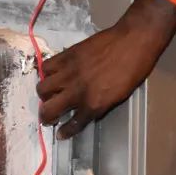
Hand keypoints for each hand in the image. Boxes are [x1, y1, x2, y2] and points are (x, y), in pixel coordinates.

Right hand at [39, 0, 175, 139]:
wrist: (133, 40)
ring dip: (44, 95)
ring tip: (50, 93)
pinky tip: (52, 73)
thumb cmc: (133, 70)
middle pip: (49, 109)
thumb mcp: (119, 96)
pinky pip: (46, 67)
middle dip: (46, 116)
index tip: (60, 134)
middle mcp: (77, 91)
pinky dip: (46, 72)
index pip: (73, 124)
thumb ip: (99, 105)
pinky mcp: (67, 55)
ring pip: (42, 89)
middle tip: (49, 115)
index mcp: (94, 103)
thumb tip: (86, 111)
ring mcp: (69, 72)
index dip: (65, 132)